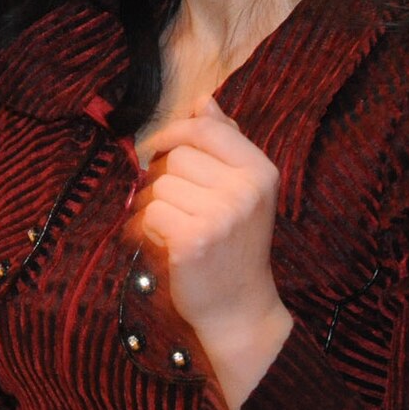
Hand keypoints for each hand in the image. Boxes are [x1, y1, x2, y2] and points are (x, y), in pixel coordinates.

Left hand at [132, 98, 291, 407]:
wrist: (238, 309)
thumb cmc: (234, 245)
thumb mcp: (242, 191)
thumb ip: (225, 144)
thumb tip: (204, 100)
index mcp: (261, 172)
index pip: (207, 130)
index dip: (175, 133)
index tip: (161, 148)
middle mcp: (245, 191)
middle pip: (176, 157)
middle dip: (164, 180)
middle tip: (178, 209)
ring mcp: (220, 217)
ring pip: (158, 186)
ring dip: (155, 208)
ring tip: (175, 230)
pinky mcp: (192, 241)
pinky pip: (149, 215)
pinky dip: (148, 231)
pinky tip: (167, 246)